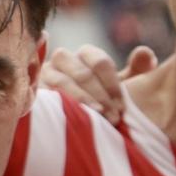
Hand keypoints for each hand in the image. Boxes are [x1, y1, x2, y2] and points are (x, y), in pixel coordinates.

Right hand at [38, 44, 156, 122]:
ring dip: (82, 102)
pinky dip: (57, 107)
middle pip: (81, 73)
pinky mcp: (30, 92)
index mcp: (84, 55)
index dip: (113, 84)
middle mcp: (61, 60)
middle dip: (100, 96)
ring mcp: (43, 75)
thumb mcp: (118, 88)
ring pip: (62, 84)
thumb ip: (136, 71)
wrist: (69, 121)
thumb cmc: (98, 102)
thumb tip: (146, 53)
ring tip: (97, 119)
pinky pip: (43, 97)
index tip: (123, 106)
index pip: (99, 61)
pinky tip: (69, 120)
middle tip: (114, 118)